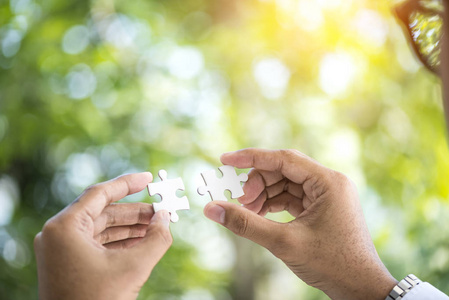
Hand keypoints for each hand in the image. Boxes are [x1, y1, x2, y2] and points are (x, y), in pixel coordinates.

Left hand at [34, 173, 171, 299]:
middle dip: (135, 212)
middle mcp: (58, 234)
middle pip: (103, 212)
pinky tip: (142, 242)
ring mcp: (61, 250)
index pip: (100, 193)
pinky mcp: (68, 264)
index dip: (127, 184)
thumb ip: (156, 237)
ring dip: (130, 228)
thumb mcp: (134, 267)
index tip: (148, 178)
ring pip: (102, 229)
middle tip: (160, 210)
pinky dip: (120, 242)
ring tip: (156, 226)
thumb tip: (165, 217)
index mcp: (65, 227)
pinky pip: (97, 244)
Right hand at [204, 149, 396, 299]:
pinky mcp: (321, 206)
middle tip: (237, 201)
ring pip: (284, 183)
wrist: (360, 288)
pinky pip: (291, 197)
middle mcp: (329, 182)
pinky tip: (258, 215)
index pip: (283, 158)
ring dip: (263, 195)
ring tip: (246, 212)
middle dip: (257, 184)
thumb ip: (245, 223)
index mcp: (328, 182)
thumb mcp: (284, 242)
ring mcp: (326, 194)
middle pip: (282, 170)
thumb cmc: (331, 264)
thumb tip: (212, 209)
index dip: (251, 158)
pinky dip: (273, 204)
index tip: (226, 160)